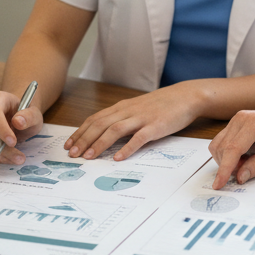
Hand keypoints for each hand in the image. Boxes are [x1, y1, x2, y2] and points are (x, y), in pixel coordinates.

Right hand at [0, 89, 45, 164]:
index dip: (1, 129)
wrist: (18, 118)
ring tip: (16, 159)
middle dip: (1, 147)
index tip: (13, 142)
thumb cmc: (25, 114)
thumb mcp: (34, 114)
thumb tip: (18, 122)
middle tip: (19, 157)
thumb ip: (29, 116)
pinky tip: (6, 159)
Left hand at [64, 82, 203, 160]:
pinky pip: (139, 138)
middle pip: (100, 125)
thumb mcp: (137, 108)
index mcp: (122, 107)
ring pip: (115, 130)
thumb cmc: (161, 104)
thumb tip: (103, 133)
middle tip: (72, 154)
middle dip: (84, 140)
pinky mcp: (156, 126)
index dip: (80, 132)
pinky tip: (119, 158)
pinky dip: (127, 148)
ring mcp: (142, 118)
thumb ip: (122, 118)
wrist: (186, 96)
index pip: (95, 119)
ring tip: (89, 157)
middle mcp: (128, 111)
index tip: (68, 145)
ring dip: (100, 144)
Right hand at [208, 104, 254, 189]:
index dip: (224, 169)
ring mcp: (236, 120)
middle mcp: (241, 118)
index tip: (218, 185)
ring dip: (227, 160)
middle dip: (228, 166)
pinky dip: (228, 154)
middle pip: (222, 148)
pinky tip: (244, 157)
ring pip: (218, 146)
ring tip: (248, 163)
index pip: (232, 149)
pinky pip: (222, 142)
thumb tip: (240, 177)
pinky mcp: (235, 124)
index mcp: (254, 123)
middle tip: (247, 172)